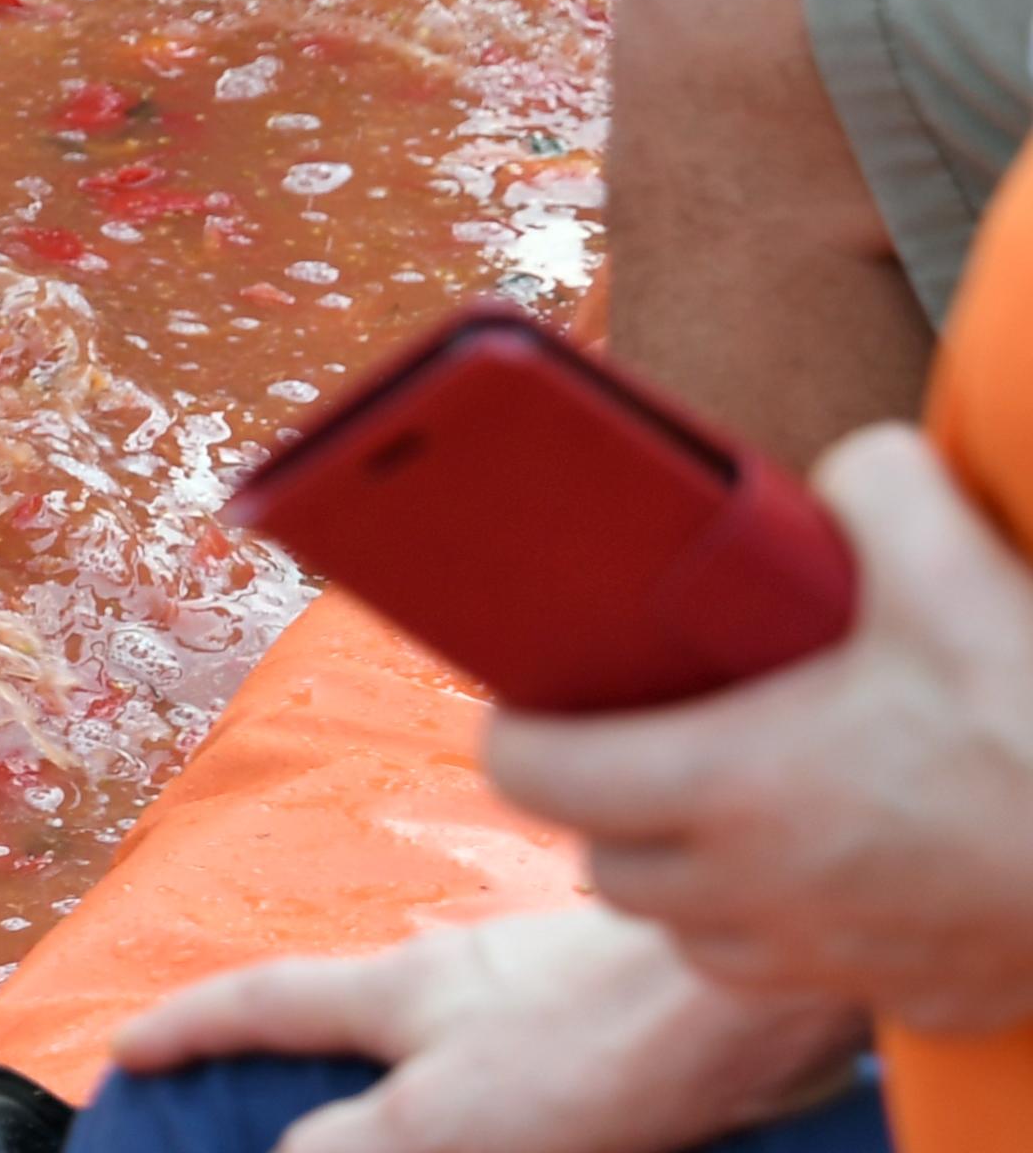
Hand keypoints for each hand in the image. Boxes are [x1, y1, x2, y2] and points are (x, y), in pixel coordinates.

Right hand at [105, 905, 864, 1152]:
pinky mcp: (602, 1022)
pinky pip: (512, 1063)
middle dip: (293, 1050)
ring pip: (433, 1037)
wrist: (747, 1005)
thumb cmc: (599, 1046)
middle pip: (347, 1011)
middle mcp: (454, 977)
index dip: (187, 1026)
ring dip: (393, 1081)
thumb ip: (350, 1146)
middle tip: (251, 1098)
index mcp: (397, 991)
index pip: (261, 1001)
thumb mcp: (447, 1120)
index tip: (128, 1050)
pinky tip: (520, 1129)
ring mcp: (531, 991)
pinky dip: (481, 1099)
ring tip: (388, 1129)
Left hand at [487, 423, 1032, 1031]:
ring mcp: (828, 957)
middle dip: (597, 805)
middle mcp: (759, 888)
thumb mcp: (952, 562)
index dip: (515, 732)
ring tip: (716, 801)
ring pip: (684, 932)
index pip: (536, 775)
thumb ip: (870, 484)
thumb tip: (845, 471)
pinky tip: (813, 862)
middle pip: (601, 863)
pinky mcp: (905, 995)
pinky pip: (783, 975)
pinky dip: (770, 928)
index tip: (530, 698)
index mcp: (736, 783)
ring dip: (679, 873)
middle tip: (629, 739)